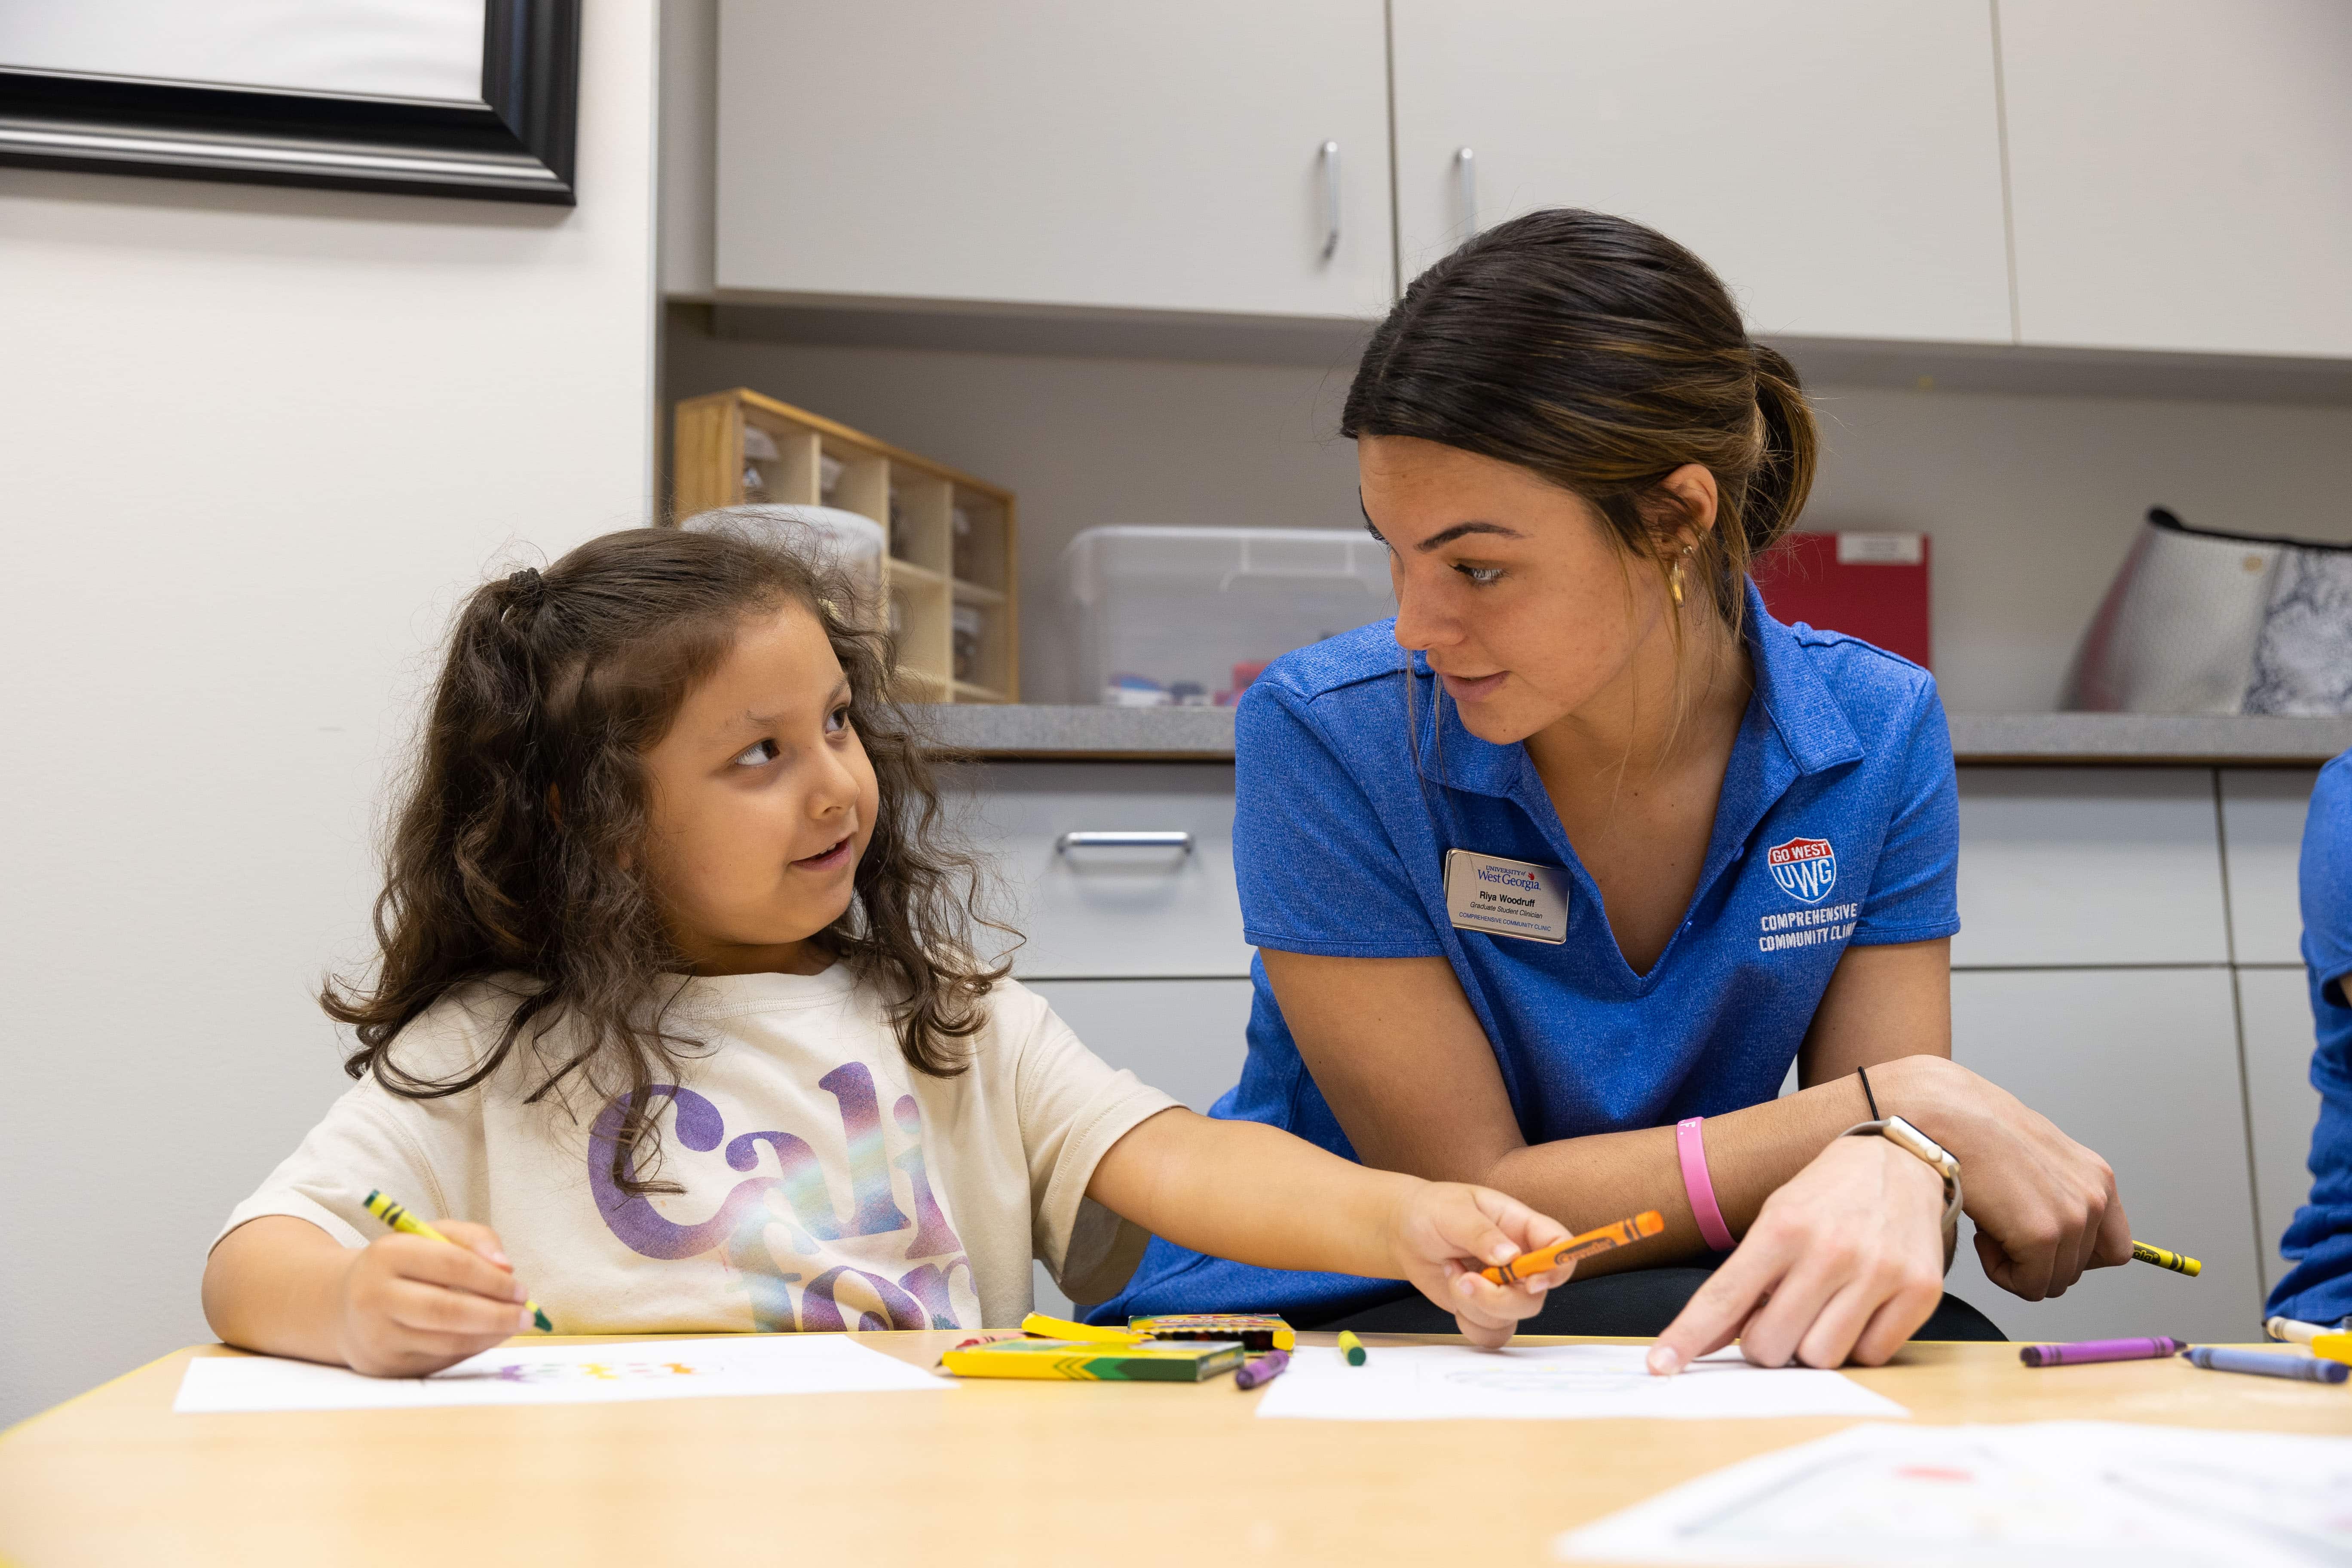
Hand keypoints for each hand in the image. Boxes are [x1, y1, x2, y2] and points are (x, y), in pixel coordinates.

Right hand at [332, 1219, 536, 1376]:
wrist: (344, 1304)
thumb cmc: (402, 1265)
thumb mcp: (432, 1237)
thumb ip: (474, 1239)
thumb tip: (507, 1268)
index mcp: (387, 1254)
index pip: (451, 1264)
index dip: (492, 1279)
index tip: (521, 1290)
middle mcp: (375, 1296)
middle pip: (447, 1310)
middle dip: (496, 1315)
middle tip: (527, 1316)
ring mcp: (376, 1335)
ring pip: (445, 1341)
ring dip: (489, 1336)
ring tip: (512, 1326)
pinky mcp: (384, 1365)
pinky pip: (438, 1360)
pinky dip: (470, 1350)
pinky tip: (485, 1338)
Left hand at [1386, 1183, 1573, 1347]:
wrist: (1405, 1232)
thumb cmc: (1433, 1209)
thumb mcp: (1454, 1211)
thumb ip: (1481, 1232)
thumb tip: (1510, 1257)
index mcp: (1522, 1227)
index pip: (1560, 1247)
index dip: (1558, 1268)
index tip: (1532, 1281)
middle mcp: (1520, 1261)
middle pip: (1536, 1295)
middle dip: (1499, 1297)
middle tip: (1466, 1280)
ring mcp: (1505, 1288)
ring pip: (1512, 1316)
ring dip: (1475, 1304)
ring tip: (1452, 1272)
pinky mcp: (1485, 1308)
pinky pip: (1492, 1332)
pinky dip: (1469, 1321)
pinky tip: (1453, 1289)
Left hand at [1650, 1134, 1944, 1372]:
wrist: (1901, 1162)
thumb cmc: (1826, 1196)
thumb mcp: (1773, 1219)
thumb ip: (1740, 1282)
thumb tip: (1702, 1341)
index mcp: (1783, 1227)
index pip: (1724, 1298)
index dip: (1688, 1337)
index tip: (1660, 1366)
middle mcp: (1831, 1250)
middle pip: (1772, 1345)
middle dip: (1764, 1343)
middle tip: (1777, 1315)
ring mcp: (1879, 1272)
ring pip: (1821, 1358)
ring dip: (1810, 1345)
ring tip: (1819, 1308)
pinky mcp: (1921, 1291)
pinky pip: (1871, 1356)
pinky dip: (1857, 1344)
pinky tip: (1857, 1308)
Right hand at [1884, 1055, 2131, 1298]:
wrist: (1941, 1114)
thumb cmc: (1973, 1127)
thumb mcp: (2035, 1155)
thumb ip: (2059, 1190)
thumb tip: (2056, 1234)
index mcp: (2097, 1177)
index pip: (2113, 1249)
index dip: (2070, 1254)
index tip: (2034, 1238)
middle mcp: (2095, 1197)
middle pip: (2077, 1269)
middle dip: (2036, 1259)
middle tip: (1999, 1224)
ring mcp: (2073, 1218)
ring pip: (2053, 1282)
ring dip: (2016, 1263)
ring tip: (1989, 1222)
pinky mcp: (2042, 1236)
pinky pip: (2028, 1286)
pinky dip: (2000, 1271)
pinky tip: (1981, 1233)